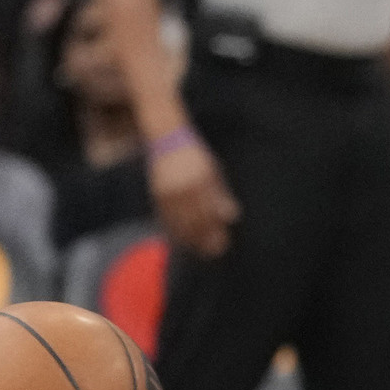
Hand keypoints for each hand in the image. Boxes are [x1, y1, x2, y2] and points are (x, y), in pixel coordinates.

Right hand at [150, 136, 239, 257]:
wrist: (166, 138)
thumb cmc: (196, 155)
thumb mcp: (213, 170)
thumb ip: (221, 193)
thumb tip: (232, 216)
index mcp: (201, 180)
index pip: (210, 213)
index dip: (216, 231)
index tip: (223, 243)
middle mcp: (183, 186)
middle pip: (195, 220)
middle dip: (205, 238)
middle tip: (214, 251)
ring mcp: (167, 191)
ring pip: (179, 222)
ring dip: (190, 238)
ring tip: (200, 249)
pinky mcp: (157, 194)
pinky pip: (166, 218)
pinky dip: (175, 230)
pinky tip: (183, 238)